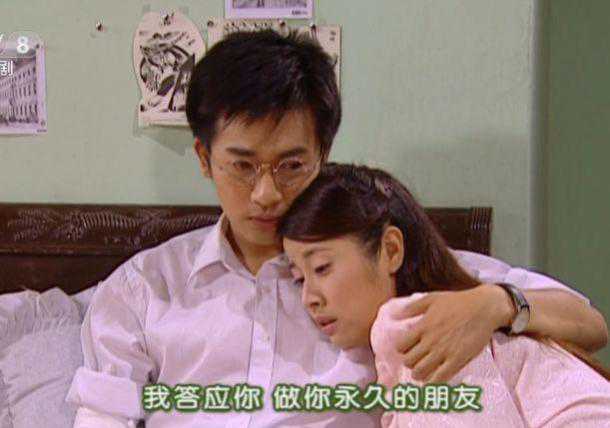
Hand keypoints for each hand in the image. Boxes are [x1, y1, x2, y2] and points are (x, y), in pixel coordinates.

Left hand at [391, 284, 514, 382]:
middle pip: (409, 361)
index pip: (401, 346)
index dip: (401, 349)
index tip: (407, 349)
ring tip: (422, 372)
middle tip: (415, 361)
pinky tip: (433, 381)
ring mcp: (444, 351)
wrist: (483, 308)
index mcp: (422, 326)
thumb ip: (412, 308)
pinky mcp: (458, 360)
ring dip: (418, 374)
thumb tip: (395, 315)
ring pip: (420, 372)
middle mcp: (430, 340)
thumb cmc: (457, 301)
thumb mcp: (431, 298)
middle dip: (409, 363)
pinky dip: (433, 382)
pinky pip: (440, 378)